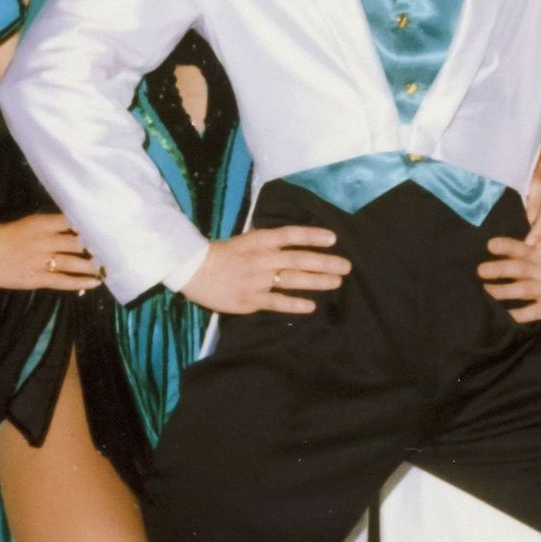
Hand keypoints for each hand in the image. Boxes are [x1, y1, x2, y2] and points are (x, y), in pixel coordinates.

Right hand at [0, 212, 101, 291]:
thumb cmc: (2, 236)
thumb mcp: (28, 224)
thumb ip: (49, 226)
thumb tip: (73, 227)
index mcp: (42, 223)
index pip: (74, 221)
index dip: (92, 226)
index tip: (109, 227)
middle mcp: (45, 240)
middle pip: (78, 242)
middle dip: (98, 246)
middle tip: (115, 249)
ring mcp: (41, 260)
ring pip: (74, 261)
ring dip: (93, 265)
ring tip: (108, 267)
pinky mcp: (36, 277)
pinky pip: (62, 280)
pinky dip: (80, 282)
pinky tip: (95, 283)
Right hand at [183, 225, 350, 314]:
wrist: (195, 270)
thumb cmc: (223, 254)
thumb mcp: (247, 240)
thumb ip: (270, 242)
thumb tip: (296, 242)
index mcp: (259, 241)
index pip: (290, 234)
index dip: (312, 235)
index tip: (333, 238)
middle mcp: (261, 258)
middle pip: (298, 259)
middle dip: (324, 262)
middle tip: (346, 266)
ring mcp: (257, 280)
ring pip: (291, 280)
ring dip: (316, 281)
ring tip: (336, 282)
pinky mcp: (250, 299)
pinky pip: (276, 302)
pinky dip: (294, 303)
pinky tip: (311, 306)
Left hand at [478, 238, 540, 323]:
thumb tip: (527, 253)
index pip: (525, 249)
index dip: (507, 246)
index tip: (490, 244)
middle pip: (518, 268)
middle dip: (498, 268)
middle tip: (480, 270)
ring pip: (521, 288)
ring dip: (502, 290)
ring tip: (485, 291)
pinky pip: (533, 311)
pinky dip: (518, 314)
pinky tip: (505, 317)